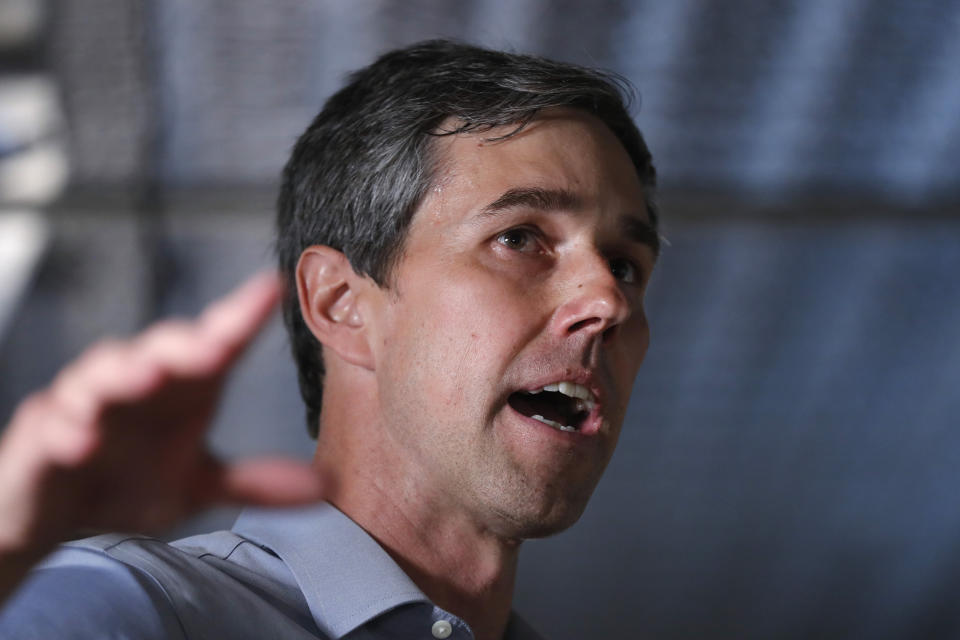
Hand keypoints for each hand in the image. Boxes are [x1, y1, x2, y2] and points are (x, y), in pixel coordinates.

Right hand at [0, 273, 323, 600]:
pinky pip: (51, 424)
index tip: (272, 289)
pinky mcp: (40, 434)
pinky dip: (67, 428)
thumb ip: (254, 483)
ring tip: (145, 378)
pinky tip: (83, 440)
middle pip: (159, 350)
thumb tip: (324, 483)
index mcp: (181, 389)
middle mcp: (136, 384)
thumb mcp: (196, 487)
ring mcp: (84, 404)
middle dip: (183, 344)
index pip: (216, 343)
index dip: (242, 315)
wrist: (56, 517)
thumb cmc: (128, 482)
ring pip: (100, 373)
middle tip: (211, 346)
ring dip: (122, 373)